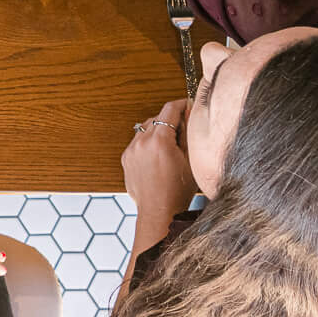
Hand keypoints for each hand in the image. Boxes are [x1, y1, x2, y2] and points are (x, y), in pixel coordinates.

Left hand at [122, 99, 197, 240]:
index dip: (180, 104)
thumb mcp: (191, 160)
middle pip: (157, 118)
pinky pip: (138, 142)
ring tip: (169, 147)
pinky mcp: (126, 158)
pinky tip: (158, 157)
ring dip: (158, 131)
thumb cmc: (177, 191)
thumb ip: (188, 134)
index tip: (187, 105)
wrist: (159, 212)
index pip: (169, 110)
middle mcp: (141, 142)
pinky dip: (148, 143)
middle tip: (182, 132)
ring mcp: (131, 150)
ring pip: (146, 129)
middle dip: (170, 120)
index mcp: (159, 141)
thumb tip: (188, 114)